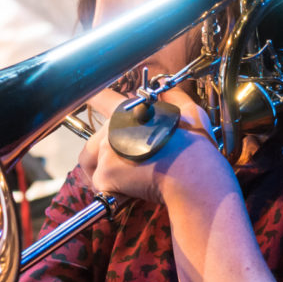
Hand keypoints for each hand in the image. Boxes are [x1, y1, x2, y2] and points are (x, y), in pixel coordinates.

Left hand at [78, 89, 225, 204]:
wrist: (192, 173)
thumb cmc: (194, 145)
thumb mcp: (190, 112)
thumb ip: (175, 98)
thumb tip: (168, 87)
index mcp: (128, 112)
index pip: (101, 98)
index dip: (93, 99)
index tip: (88, 99)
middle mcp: (111, 129)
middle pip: (92, 144)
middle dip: (105, 158)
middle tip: (125, 170)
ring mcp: (106, 151)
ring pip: (92, 164)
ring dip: (103, 174)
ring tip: (122, 184)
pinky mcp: (105, 174)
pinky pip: (101, 185)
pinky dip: (114, 192)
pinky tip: (131, 194)